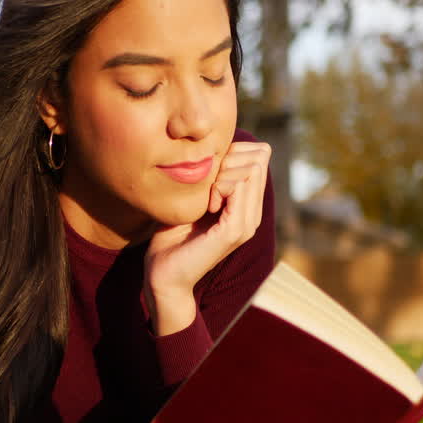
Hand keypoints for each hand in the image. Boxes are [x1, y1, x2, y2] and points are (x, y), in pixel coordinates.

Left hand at [144, 141, 270, 334]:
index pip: (259, 157)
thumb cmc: (171, 237)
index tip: (209, 173)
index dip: (234, 152)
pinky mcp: (234, 231)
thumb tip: (213, 147)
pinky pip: (238, 187)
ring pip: (251, 170)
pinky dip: (219, 188)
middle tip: (207, 184)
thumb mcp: (193, 199)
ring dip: (223, 174)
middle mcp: (252, 215)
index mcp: (246, 207)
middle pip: (257, 160)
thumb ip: (208, 177)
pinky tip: (207, 206)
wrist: (163, 274)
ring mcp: (247, 224)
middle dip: (229, 160)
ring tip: (206, 196)